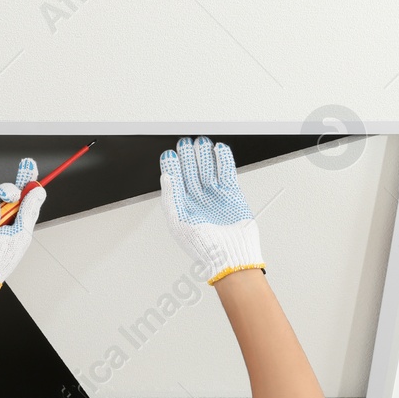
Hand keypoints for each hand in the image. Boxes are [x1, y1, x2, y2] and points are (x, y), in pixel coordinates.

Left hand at [157, 136, 264, 284]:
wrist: (230, 255)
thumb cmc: (203, 246)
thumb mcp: (178, 222)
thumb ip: (170, 198)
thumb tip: (166, 177)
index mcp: (182, 206)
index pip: (175, 180)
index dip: (172, 166)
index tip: (169, 154)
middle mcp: (198, 200)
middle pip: (191, 171)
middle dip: (188, 156)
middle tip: (185, 143)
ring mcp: (214, 196)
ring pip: (208, 169)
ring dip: (204, 155)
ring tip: (201, 142)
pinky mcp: (232, 195)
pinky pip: (226, 172)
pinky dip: (223, 160)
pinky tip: (219, 149)